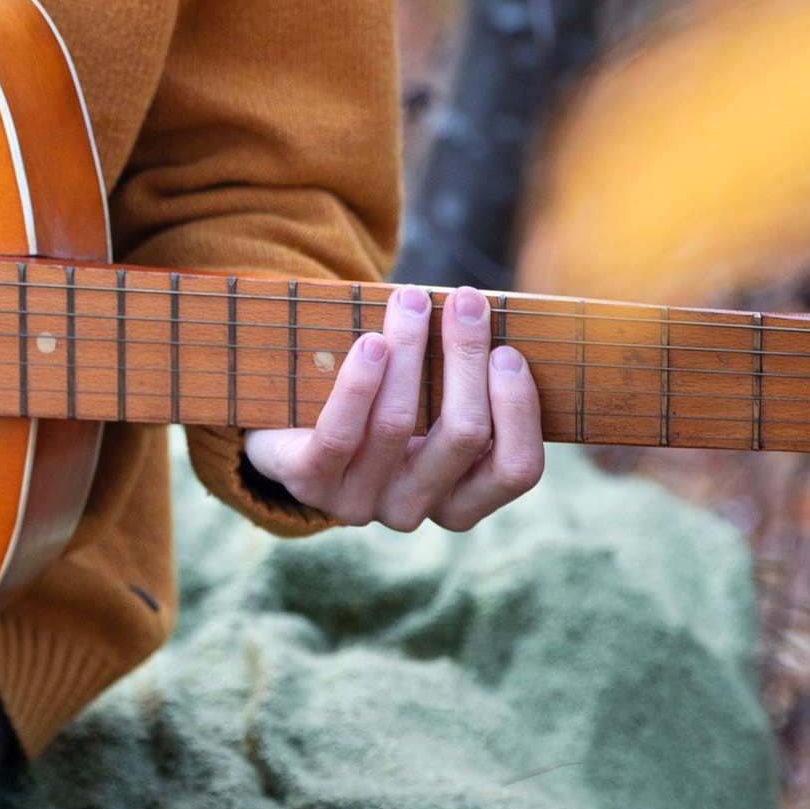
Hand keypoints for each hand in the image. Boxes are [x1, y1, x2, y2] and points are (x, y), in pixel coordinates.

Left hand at [243, 283, 542, 532]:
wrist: (289, 433)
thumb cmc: (379, 405)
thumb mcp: (429, 404)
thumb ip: (466, 378)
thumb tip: (491, 315)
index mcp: (462, 499)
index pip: (516, 469)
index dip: (519, 410)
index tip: (508, 350)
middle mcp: (416, 508)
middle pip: (463, 434)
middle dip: (467, 358)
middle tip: (465, 300)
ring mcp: (362, 503)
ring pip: (398, 424)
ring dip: (409, 351)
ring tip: (410, 301)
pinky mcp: (312, 483)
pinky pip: (341, 434)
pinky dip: (359, 383)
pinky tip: (371, 343)